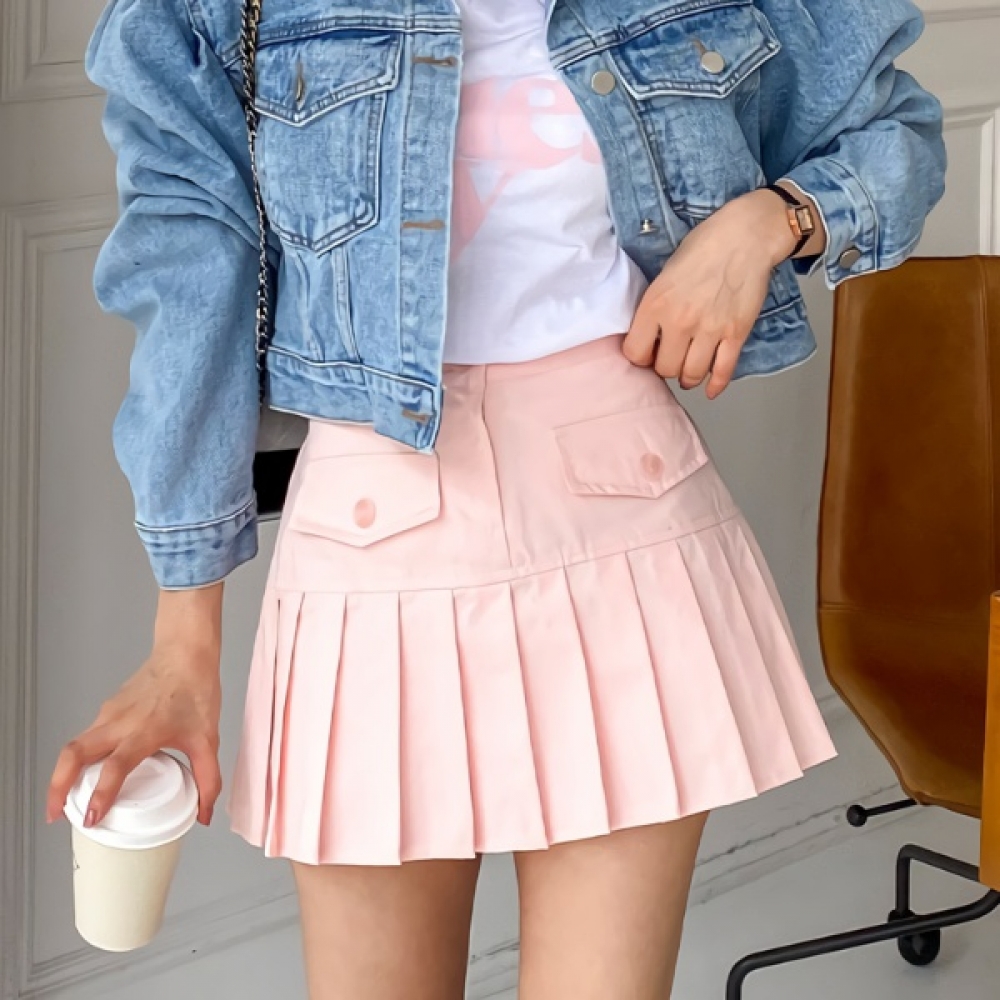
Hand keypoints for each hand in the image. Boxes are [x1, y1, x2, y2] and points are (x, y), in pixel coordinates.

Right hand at [45, 584, 224, 828]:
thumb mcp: (208, 739)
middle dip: (59, 786)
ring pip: (75, 745)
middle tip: (57, 814)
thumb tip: (204, 814)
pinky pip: (88, 735)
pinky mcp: (108, 709)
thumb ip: (208, 778)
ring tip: (66, 800)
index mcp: (144, 731)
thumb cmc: (195, 690)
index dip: (101, 794)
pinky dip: (80, 757)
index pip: (113, 767)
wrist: (186, 652)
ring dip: (64, 772)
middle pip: (74, 755)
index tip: (92, 817)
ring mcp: (109, 714)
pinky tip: (91, 771)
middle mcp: (119, 723)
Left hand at [623, 186, 815, 399]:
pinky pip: (723, 371)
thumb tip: (650, 336)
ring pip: (691, 375)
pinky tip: (710, 389)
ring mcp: (710, 329)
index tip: (647, 353)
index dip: (640, 358)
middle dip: (666, 368)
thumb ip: (656, 306)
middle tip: (671, 359)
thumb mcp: (665, 274)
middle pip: (664, 369)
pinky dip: (716, 385)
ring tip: (688, 371)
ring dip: (688, 377)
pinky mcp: (736, 333)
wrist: (745, 236)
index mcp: (656, 304)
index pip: (634, 353)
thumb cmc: (704, 247)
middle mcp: (680, 321)